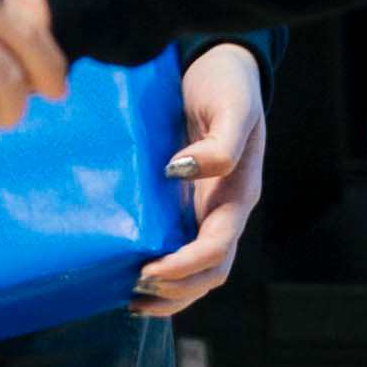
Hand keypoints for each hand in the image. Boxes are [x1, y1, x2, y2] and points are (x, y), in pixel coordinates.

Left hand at [133, 47, 266, 314]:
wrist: (217, 66)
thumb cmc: (226, 84)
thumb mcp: (232, 105)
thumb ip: (221, 142)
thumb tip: (182, 170)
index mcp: (238, 194)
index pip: (217, 248)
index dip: (186, 267)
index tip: (148, 270)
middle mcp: (224, 211)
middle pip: (209, 273)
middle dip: (175, 290)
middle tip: (132, 289)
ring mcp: (205, 212)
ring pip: (195, 273)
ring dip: (167, 293)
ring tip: (129, 299)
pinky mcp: (185, 207)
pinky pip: (177, 251)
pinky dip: (160, 276)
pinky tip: (128, 279)